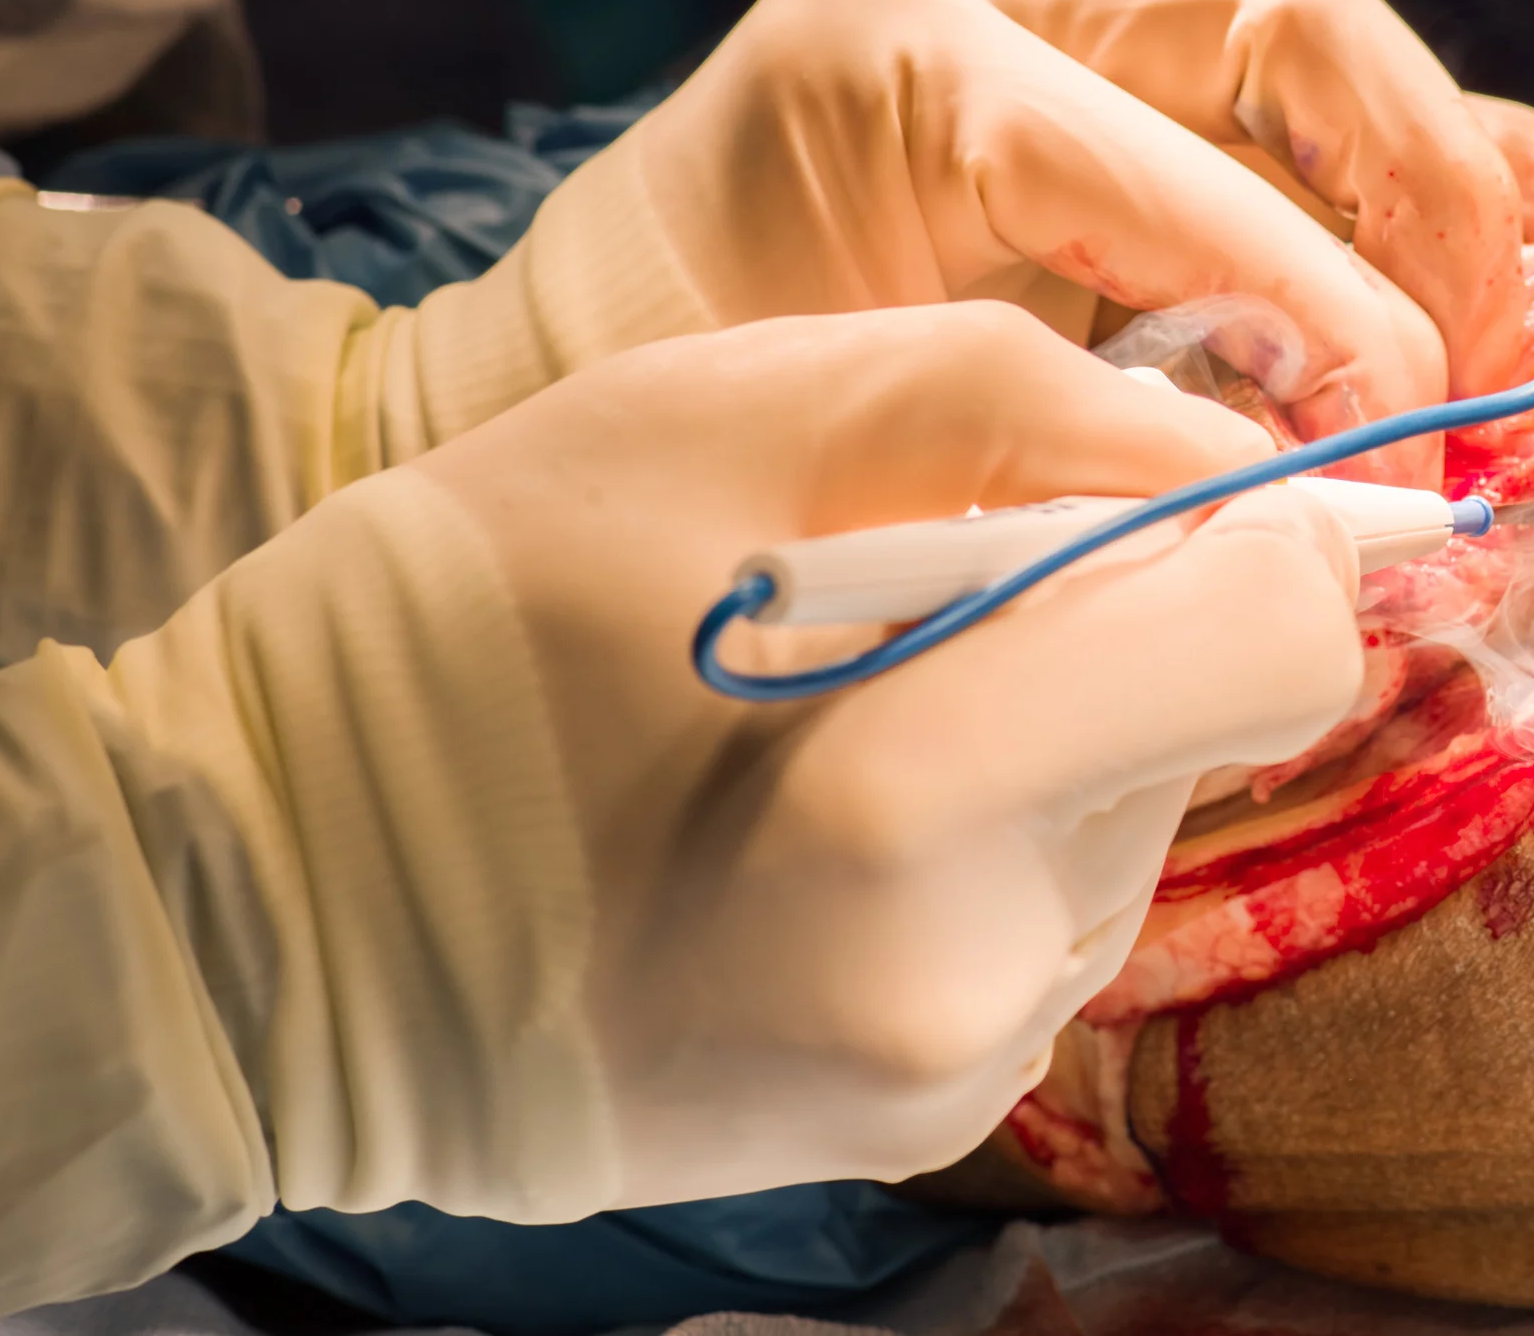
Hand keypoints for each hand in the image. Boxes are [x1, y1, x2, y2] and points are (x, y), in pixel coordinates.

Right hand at [422, 301, 1365, 1202]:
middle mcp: (972, 968)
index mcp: (916, 780)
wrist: (257, 915)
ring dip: (1035, 734)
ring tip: (823, 718)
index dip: (1257, 532)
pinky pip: (1041, 926)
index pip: (1276, 639)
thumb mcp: (726, 409)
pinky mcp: (918, 1128)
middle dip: (1105, 627)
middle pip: (1203, 726)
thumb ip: (1029, 405)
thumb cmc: (461, 617)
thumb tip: (1244, 465)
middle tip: (903, 595)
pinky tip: (807, 824)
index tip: (1159, 490)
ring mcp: (951, 1073)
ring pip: (1125, 823)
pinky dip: (979, 842)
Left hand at [631, 0, 1533, 474]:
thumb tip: (1309, 505)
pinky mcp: (1105, 77)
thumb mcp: (864, 436)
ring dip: (1448, 179)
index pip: (1161, 161)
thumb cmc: (694, 420)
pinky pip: (1292, 99)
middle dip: (1423, 196)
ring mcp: (1054, 17)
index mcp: (897, 66)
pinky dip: (1413, 171)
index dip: (1312, 304)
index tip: (1395, 436)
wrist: (600, 368)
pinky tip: (1521, 236)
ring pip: (1317, 44)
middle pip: (1287, 21)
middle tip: (1478, 370)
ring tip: (1529, 317)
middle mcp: (989, 2)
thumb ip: (1072, 442)